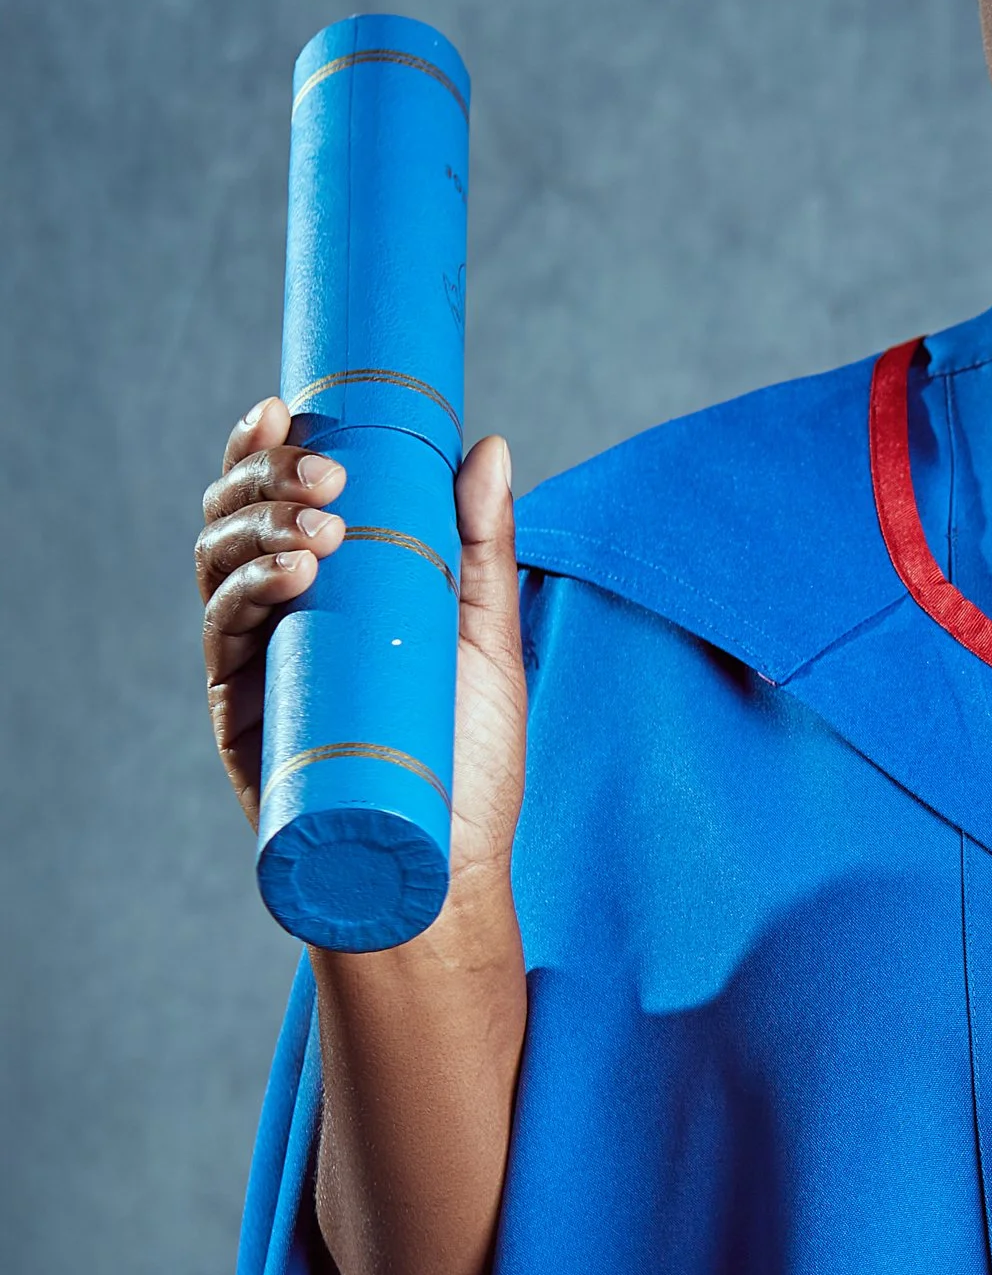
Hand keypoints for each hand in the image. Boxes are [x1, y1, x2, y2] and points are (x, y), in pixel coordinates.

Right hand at [197, 398, 527, 893]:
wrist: (445, 866)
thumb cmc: (469, 761)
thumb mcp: (487, 641)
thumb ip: (483, 548)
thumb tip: (490, 447)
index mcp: (334, 584)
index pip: (282, 495)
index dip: (270, 444)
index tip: (290, 407)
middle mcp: (285, 612)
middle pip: (238, 515)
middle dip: (267, 477)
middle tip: (324, 478)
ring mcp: (257, 659)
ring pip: (219, 562)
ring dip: (258, 526)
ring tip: (319, 531)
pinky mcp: (241, 711)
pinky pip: (223, 633)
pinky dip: (249, 592)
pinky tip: (292, 574)